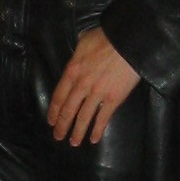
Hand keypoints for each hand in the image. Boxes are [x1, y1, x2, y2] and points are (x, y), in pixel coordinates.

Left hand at [47, 27, 140, 144]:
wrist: (128, 42)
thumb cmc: (107, 38)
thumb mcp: (84, 41)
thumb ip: (77, 54)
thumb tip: (75, 59)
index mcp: (72, 71)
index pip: (59, 95)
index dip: (54, 111)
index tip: (51, 121)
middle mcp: (81, 85)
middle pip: (68, 110)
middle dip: (62, 126)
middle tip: (58, 137)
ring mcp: (97, 94)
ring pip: (83, 117)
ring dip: (77, 132)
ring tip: (74, 142)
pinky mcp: (113, 99)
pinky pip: (102, 118)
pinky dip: (97, 130)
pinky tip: (94, 139)